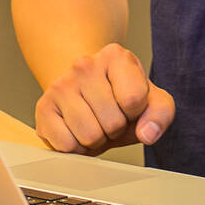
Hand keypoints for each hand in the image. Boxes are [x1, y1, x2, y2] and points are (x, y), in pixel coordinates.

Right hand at [35, 42, 175, 155]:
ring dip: (96, 140)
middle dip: (115, 129)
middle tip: (109, 117)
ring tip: (94, 123)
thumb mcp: (151, 101)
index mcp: (116, 56)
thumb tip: (148, 133)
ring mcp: (60, 84)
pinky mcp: (43, 107)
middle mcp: (84, 64)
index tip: (128, 105)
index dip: (135, 113)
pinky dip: (76, 148)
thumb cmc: (121, 97)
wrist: (87, 91)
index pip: (133, 99)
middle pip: (112, 122)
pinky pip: (66, 145)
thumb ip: (160, 114)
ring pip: (89, 136)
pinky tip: (76, 130)